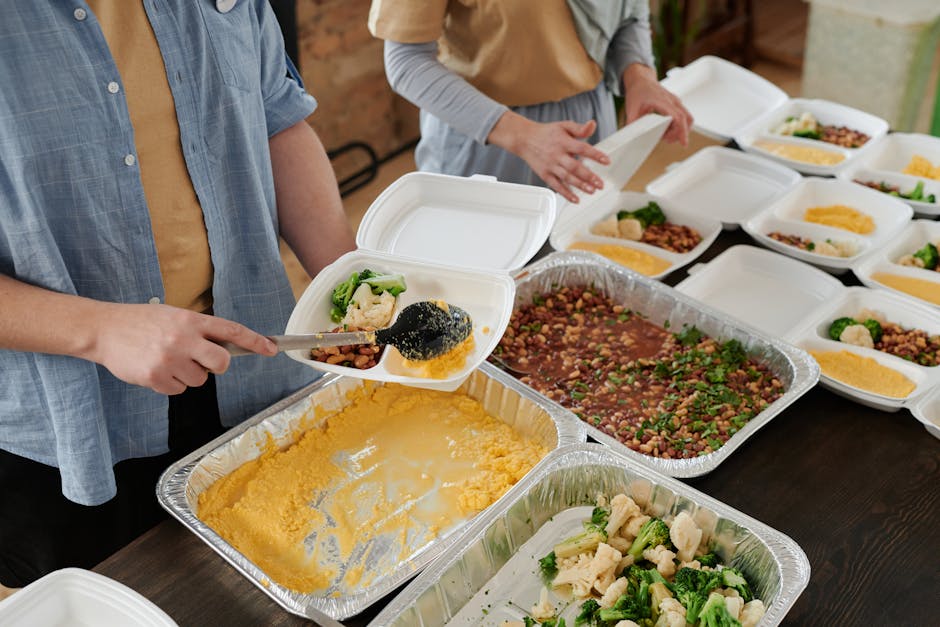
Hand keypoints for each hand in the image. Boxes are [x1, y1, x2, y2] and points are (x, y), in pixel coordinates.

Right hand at [88, 303, 276, 394]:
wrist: (104, 329)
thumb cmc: (142, 322)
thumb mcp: (174, 316)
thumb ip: (199, 330)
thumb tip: (228, 347)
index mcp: (191, 320)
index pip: (232, 331)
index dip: (255, 341)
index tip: (272, 349)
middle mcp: (183, 338)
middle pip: (222, 363)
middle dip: (217, 366)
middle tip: (202, 361)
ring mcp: (170, 359)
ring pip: (199, 380)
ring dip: (188, 374)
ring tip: (167, 360)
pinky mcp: (156, 377)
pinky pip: (179, 390)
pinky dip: (170, 383)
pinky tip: (156, 369)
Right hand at [488, 111, 610, 202]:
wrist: (524, 139)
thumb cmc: (546, 133)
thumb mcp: (563, 126)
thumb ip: (579, 128)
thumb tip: (592, 125)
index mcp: (564, 142)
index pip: (582, 148)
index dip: (595, 155)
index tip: (606, 161)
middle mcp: (557, 155)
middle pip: (575, 167)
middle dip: (589, 176)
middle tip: (600, 183)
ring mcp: (551, 166)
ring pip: (567, 178)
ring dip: (580, 185)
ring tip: (591, 191)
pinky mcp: (545, 174)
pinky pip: (556, 186)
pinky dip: (566, 193)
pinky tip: (575, 199)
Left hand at [622, 64, 693, 145]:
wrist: (641, 80)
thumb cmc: (637, 92)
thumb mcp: (631, 109)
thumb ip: (632, 124)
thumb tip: (631, 138)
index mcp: (662, 101)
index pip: (677, 117)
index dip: (681, 131)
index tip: (684, 143)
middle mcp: (672, 100)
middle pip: (685, 119)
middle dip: (679, 133)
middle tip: (665, 139)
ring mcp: (676, 101)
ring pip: (686, 118)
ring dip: (678, 129)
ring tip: (664, 134)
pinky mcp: (676, 104)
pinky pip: (682, 116)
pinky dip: (677, 125)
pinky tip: (665, 128)